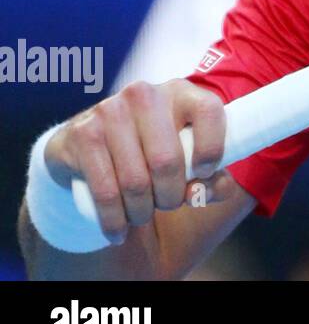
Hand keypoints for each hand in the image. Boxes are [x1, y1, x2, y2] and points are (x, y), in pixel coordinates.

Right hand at [44, 79, 234, 243]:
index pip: (209, 111)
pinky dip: (115, 220)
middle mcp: (145, 95)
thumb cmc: (151, 149)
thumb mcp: (186, 155)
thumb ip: (212, 176)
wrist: (88, 143)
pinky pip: (105, 191)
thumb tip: (208, 191)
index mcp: (180, 92)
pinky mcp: (82, 135)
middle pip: (167, 160)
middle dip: (171, 196)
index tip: (204, 174)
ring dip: (143, 212)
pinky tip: (119, 231)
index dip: (212, 149)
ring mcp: (109, 111)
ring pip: (135, 181)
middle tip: (168, 205)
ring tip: (143, 216)